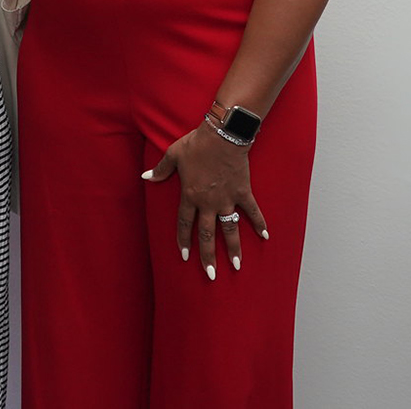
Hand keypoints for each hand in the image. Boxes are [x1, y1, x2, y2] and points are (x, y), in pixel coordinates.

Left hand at [143, 122, 268, 279]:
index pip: (185, 224)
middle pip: (207, 235)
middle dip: (208, 256)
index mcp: (190, 195)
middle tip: (210, 275)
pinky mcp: (243, 192)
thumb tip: (146, 177)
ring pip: (229, 229)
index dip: (184, 241)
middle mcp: (208, 202)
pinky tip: (265, 237)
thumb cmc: (196, 143)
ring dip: (234, 248)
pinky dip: (259, 223)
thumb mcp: (173, 154)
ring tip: (237, 266)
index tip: (184, 256)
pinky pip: (252, 211)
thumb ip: (161, 169)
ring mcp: (227, 199)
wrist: (222, 134)